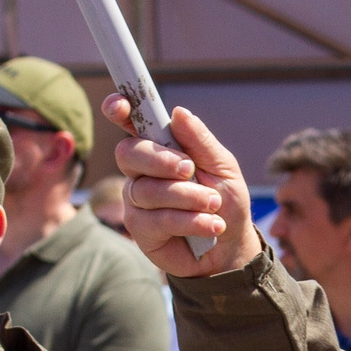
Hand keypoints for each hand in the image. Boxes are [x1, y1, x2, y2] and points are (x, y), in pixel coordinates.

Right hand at [104, 97, 259, 276]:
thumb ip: (199, 140)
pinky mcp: (140, 229)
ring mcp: (137, 200)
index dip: (119, 109)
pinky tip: (211, 225)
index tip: (121, 105)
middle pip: (128, 153)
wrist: (231, 244)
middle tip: (189, 170)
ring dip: (187, 197)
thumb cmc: (225, 200)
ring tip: (214, 205)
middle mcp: (141, 170)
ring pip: (147, 190)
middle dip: (160, 160)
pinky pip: (157, 220)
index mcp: (159, 146)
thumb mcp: (222, 166)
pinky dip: (190, 221)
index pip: (130, 122)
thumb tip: (178, 112)